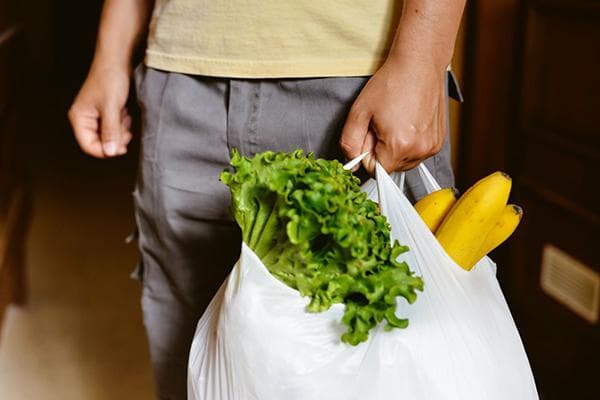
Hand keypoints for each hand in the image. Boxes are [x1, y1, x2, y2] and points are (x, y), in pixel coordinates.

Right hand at [68, 64, 131, 157]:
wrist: (117, 61)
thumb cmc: (110, 79)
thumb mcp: (112, 108)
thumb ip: (110, 131)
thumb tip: (110, 152)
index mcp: (79, 118)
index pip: (88, 146)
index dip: (104, 151)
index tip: (121, 149)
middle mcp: (85, 119)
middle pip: (100, 142)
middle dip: (115, 139)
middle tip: (126, 132)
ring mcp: (96, 116)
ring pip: (109, 136)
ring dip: (120, 130)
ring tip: (124, 117)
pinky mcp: (106, 113)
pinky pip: (114, 127)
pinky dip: (122, 124)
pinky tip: (125, 113)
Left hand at [340, 56, 446, 173]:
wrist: (419, 64)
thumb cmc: (391, 83)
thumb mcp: (359, 112)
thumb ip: (349, 143)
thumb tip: (353, 164)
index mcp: (399, 146)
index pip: (375, 170)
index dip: (367, 154)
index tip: (370, 133)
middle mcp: (419, 150)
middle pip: (391, 167)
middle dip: (381, 151)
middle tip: (382, 124)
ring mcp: (432, 147)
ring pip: (404, 162)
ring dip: (395, 148)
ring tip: (396, 121)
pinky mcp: (438, 142)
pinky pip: (416, 153)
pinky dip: (409, 143)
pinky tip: (407, 122)